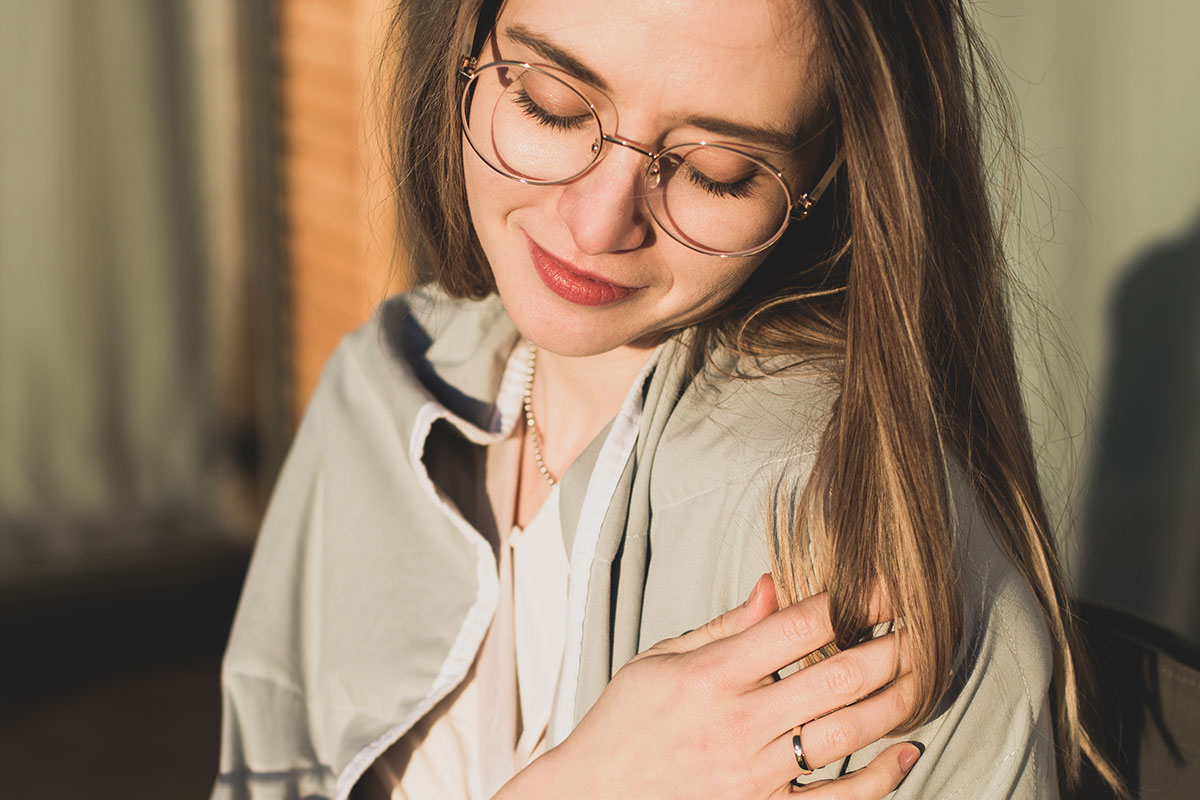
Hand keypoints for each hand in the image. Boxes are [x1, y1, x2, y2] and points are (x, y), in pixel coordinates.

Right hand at [498, 575, 919, 798]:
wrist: (593, 796)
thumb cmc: (624, 722)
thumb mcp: (661, 659)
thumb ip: (724, 627)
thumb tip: (775, 585)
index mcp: (711, 676)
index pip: (798, 627)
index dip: (849, 602)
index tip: (883, 586)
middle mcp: (738, 724)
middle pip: (837, 679)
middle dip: (890, 648)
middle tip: (921, 627)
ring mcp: (755, 776)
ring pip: (848, 735)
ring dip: (897, 701)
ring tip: (923, 674)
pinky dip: (881, 779)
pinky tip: (908, 751)